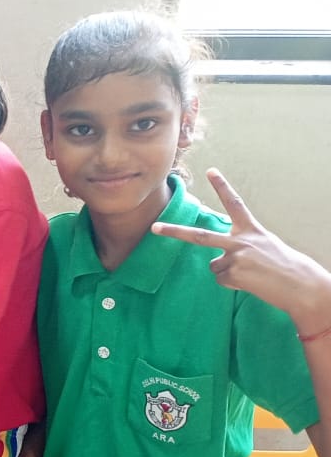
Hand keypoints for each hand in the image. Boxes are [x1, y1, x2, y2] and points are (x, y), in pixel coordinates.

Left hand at [153, 168, 330, 335]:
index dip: (222, 186)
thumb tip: (218, 259)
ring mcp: (235, 257)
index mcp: (251, 229)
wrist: (301, 286)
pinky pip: (222, 280)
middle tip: (154, 228)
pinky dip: (233, 284)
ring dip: (228, 273)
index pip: (234, 203)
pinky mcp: (234, 274)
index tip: (210, 170)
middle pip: (199, 236)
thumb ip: (242, 245)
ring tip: (251, 275)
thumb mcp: (264, 246)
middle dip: (174, 232)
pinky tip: (251, 283)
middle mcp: (240, 240)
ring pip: (214, 266)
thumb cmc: (285, 267)